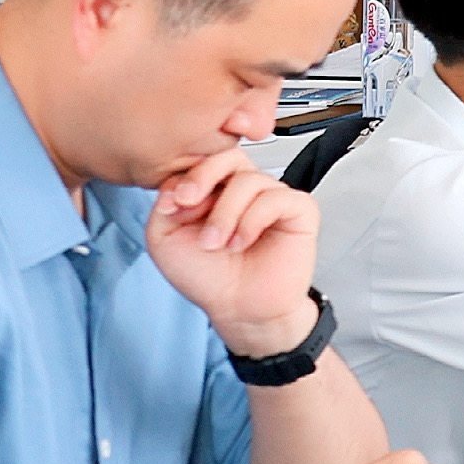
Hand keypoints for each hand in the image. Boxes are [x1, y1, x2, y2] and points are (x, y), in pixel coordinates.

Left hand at [147, 152, 321, 352]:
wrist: (238, 308)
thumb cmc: (208, 277)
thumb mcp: (164, 238)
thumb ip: (165, 202)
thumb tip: (180, 181)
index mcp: (215, 190)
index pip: (204, 160)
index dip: (186, 178)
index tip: (172, 206)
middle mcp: (244, 190)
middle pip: (230, 156)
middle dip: (204, 177)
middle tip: (190, 204)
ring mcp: (273, 197)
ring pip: (249, 180)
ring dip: (225, 215)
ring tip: (218, 244)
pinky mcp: (299, 210)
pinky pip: (276, 199)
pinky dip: (252, 222)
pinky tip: (242, 243)